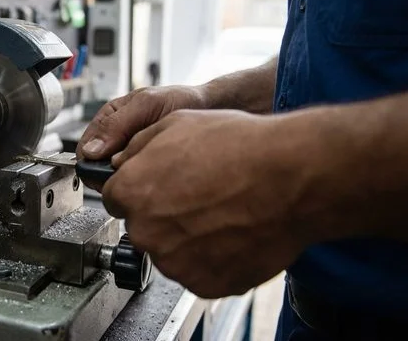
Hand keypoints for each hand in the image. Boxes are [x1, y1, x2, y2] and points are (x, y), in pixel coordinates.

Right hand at [77, 86, 207, 190]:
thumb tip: (91, 150)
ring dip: (126, 177)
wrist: (210, 109)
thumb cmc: (181, 100)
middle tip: (131, 174)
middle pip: (97, 166)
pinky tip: (153, 176)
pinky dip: (140, 179)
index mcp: (109, 118)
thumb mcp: (146, 105)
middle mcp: (116, 137)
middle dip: (109, 174)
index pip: (85, 148)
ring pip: (115, 175)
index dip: (91, 164)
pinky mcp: (144, 163)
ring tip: (146, 172)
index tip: (106, 173)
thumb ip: (117, 125)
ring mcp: (130, 152)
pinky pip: (134, 178)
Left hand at [103, 109, 311, 297]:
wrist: (291, 177)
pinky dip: (211, 257)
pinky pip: (198, 271)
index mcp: (131, 192)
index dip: (139, 188)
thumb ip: (138, 147)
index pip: (116, 197)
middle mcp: (146, 231)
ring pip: (169, 250)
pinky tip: (231, 231)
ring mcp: (175, 262)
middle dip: (162, 212)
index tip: (157, 186)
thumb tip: (123, 161)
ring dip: (186, 236)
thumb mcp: (175, 124)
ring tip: (220, 211)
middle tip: (197, 196)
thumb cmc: (239, 148)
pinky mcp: (205, 283)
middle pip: (142, 225)